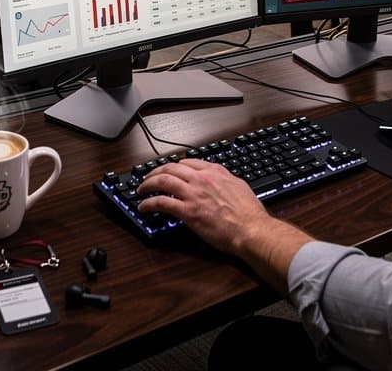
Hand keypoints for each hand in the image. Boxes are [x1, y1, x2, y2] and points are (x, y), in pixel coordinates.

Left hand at [137, 160, 273, 255]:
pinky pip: (161, 202)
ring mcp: (193, 194)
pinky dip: (149, 203)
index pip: (187, 162)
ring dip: (148, 184)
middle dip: (155, 171)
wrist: (250, 229)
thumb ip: (225, 179)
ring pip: (162, 181)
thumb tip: (219, 178)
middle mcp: (201, 179)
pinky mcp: (187, 211)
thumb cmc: (248, 212)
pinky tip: (144, 207)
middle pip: (171, 168)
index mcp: (214, 171)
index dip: (174, 166)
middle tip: (148, 178)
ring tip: (141, 190)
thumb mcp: (238, 185)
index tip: (168, 170)